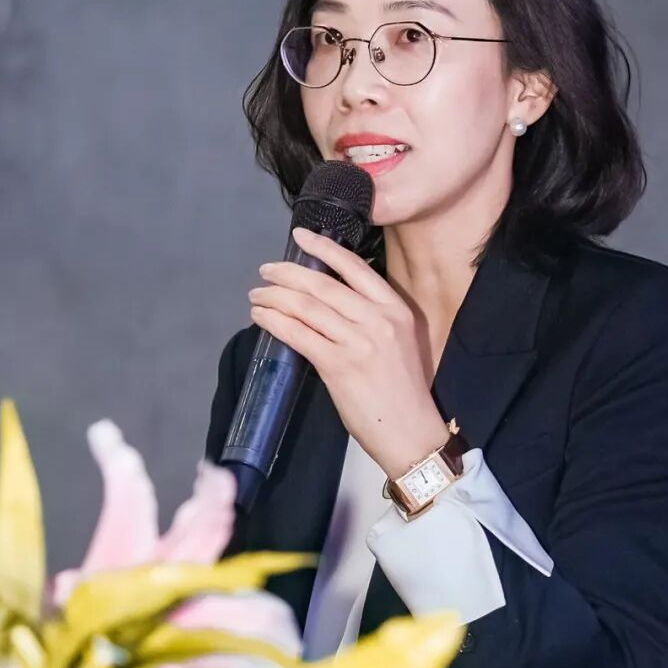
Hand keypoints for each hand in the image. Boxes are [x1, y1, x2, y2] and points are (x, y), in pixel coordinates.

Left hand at [247, 226, 450, 479]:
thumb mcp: (399, 341)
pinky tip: (262, 318)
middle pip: (323, 284)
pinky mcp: (338, 365)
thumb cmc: (404, 390)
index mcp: (396, 309)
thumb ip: (372, 317)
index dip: (323, 247)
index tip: (300, 236)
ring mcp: (358, 342)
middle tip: (266, 271)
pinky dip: (274, 322)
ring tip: (257, 296)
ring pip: (306, 307)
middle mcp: (378, 320)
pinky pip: (298, 334)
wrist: (410, 431)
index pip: (355, 267)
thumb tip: (329, 300)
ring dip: (274, 297)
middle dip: (288, 273)